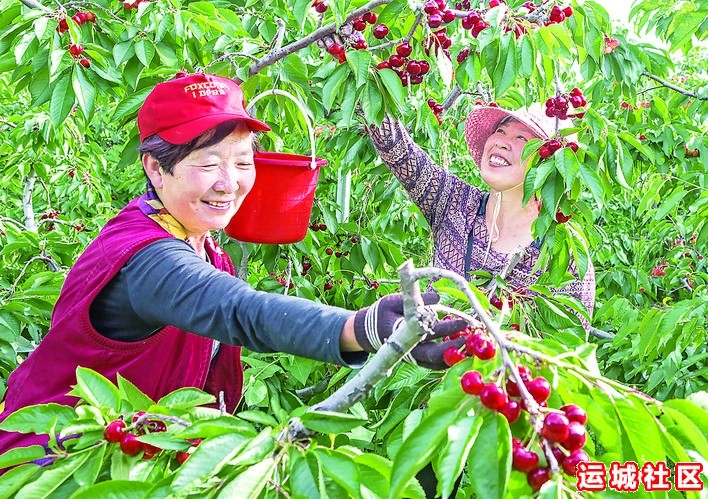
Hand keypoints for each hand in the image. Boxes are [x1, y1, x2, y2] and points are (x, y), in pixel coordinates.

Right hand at [353, 292, 467, 369]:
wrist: (366, 332)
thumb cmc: (380, 314)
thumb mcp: (392, 301)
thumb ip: (414, 299)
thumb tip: (438, 296)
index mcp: (402, 335)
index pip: (429, 336)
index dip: (448, 331)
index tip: (464, 322)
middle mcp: (410, 351)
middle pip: (437, 355)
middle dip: (458, 344)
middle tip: (474, 332)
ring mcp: (414, 358)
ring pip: (438, 363)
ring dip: (457, 353)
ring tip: (473, 340)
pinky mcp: (417, 360)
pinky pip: (436, 363)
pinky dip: (450, 357)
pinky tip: (462, 345)